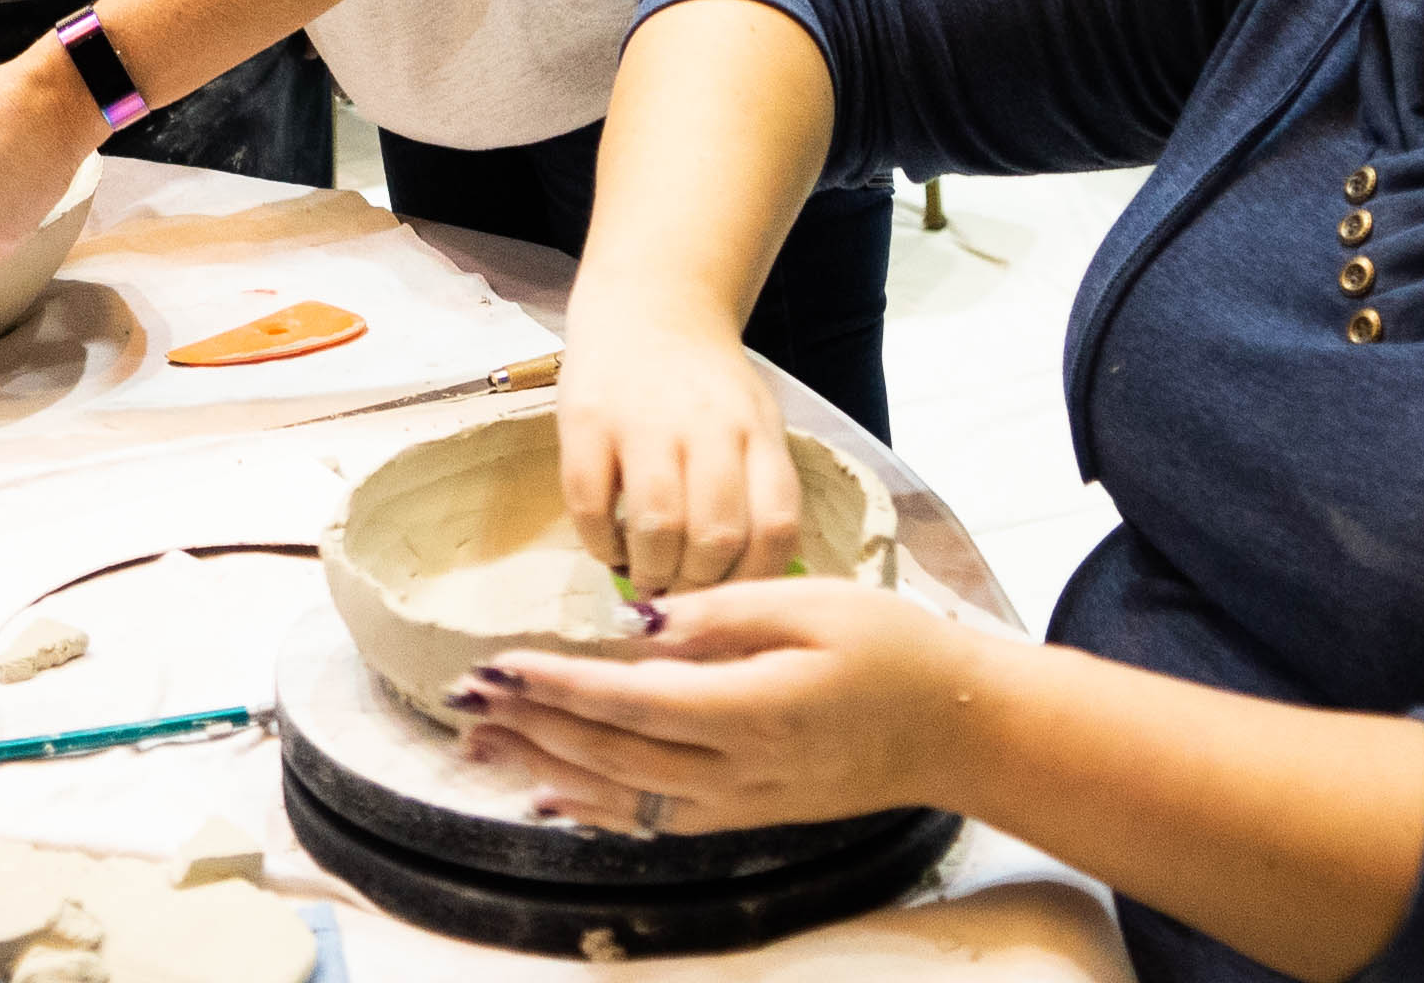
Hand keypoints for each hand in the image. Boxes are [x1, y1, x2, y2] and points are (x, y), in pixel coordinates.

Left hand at [449, 579, 999, 836]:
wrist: (959, 731)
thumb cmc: (895, 652)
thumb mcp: (816, 604)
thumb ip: (722, 612)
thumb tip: (638, 621)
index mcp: (752, 709)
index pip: (629, 700)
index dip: (557, 685)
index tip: (498, 664)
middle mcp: (737, 769)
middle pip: (611, 752)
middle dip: (531, 725)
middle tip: (464, 699)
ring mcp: (741, 801)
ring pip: (622, 792)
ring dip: (546, 766)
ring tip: (482, 744)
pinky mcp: (747, 814)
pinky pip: (653, 820)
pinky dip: (596, 808)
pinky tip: (552, 796)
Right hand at [559, 309, 801, 593]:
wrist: (651, 305)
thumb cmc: (707, 385)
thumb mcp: (754, 426)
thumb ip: (759, 493)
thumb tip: (748, 590)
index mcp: (758, 433)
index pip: (775, 526)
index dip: (753, 581)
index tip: (730, 601)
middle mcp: (709, 426)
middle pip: (716, 535)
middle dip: (696, 585)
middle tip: (680, 595)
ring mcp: (644, 420)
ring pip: (657, 526)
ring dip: (650, 570)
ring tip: (644, 575)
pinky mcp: (585, 419)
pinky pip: (589, 503)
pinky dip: (598, 543)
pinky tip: (607, 545)